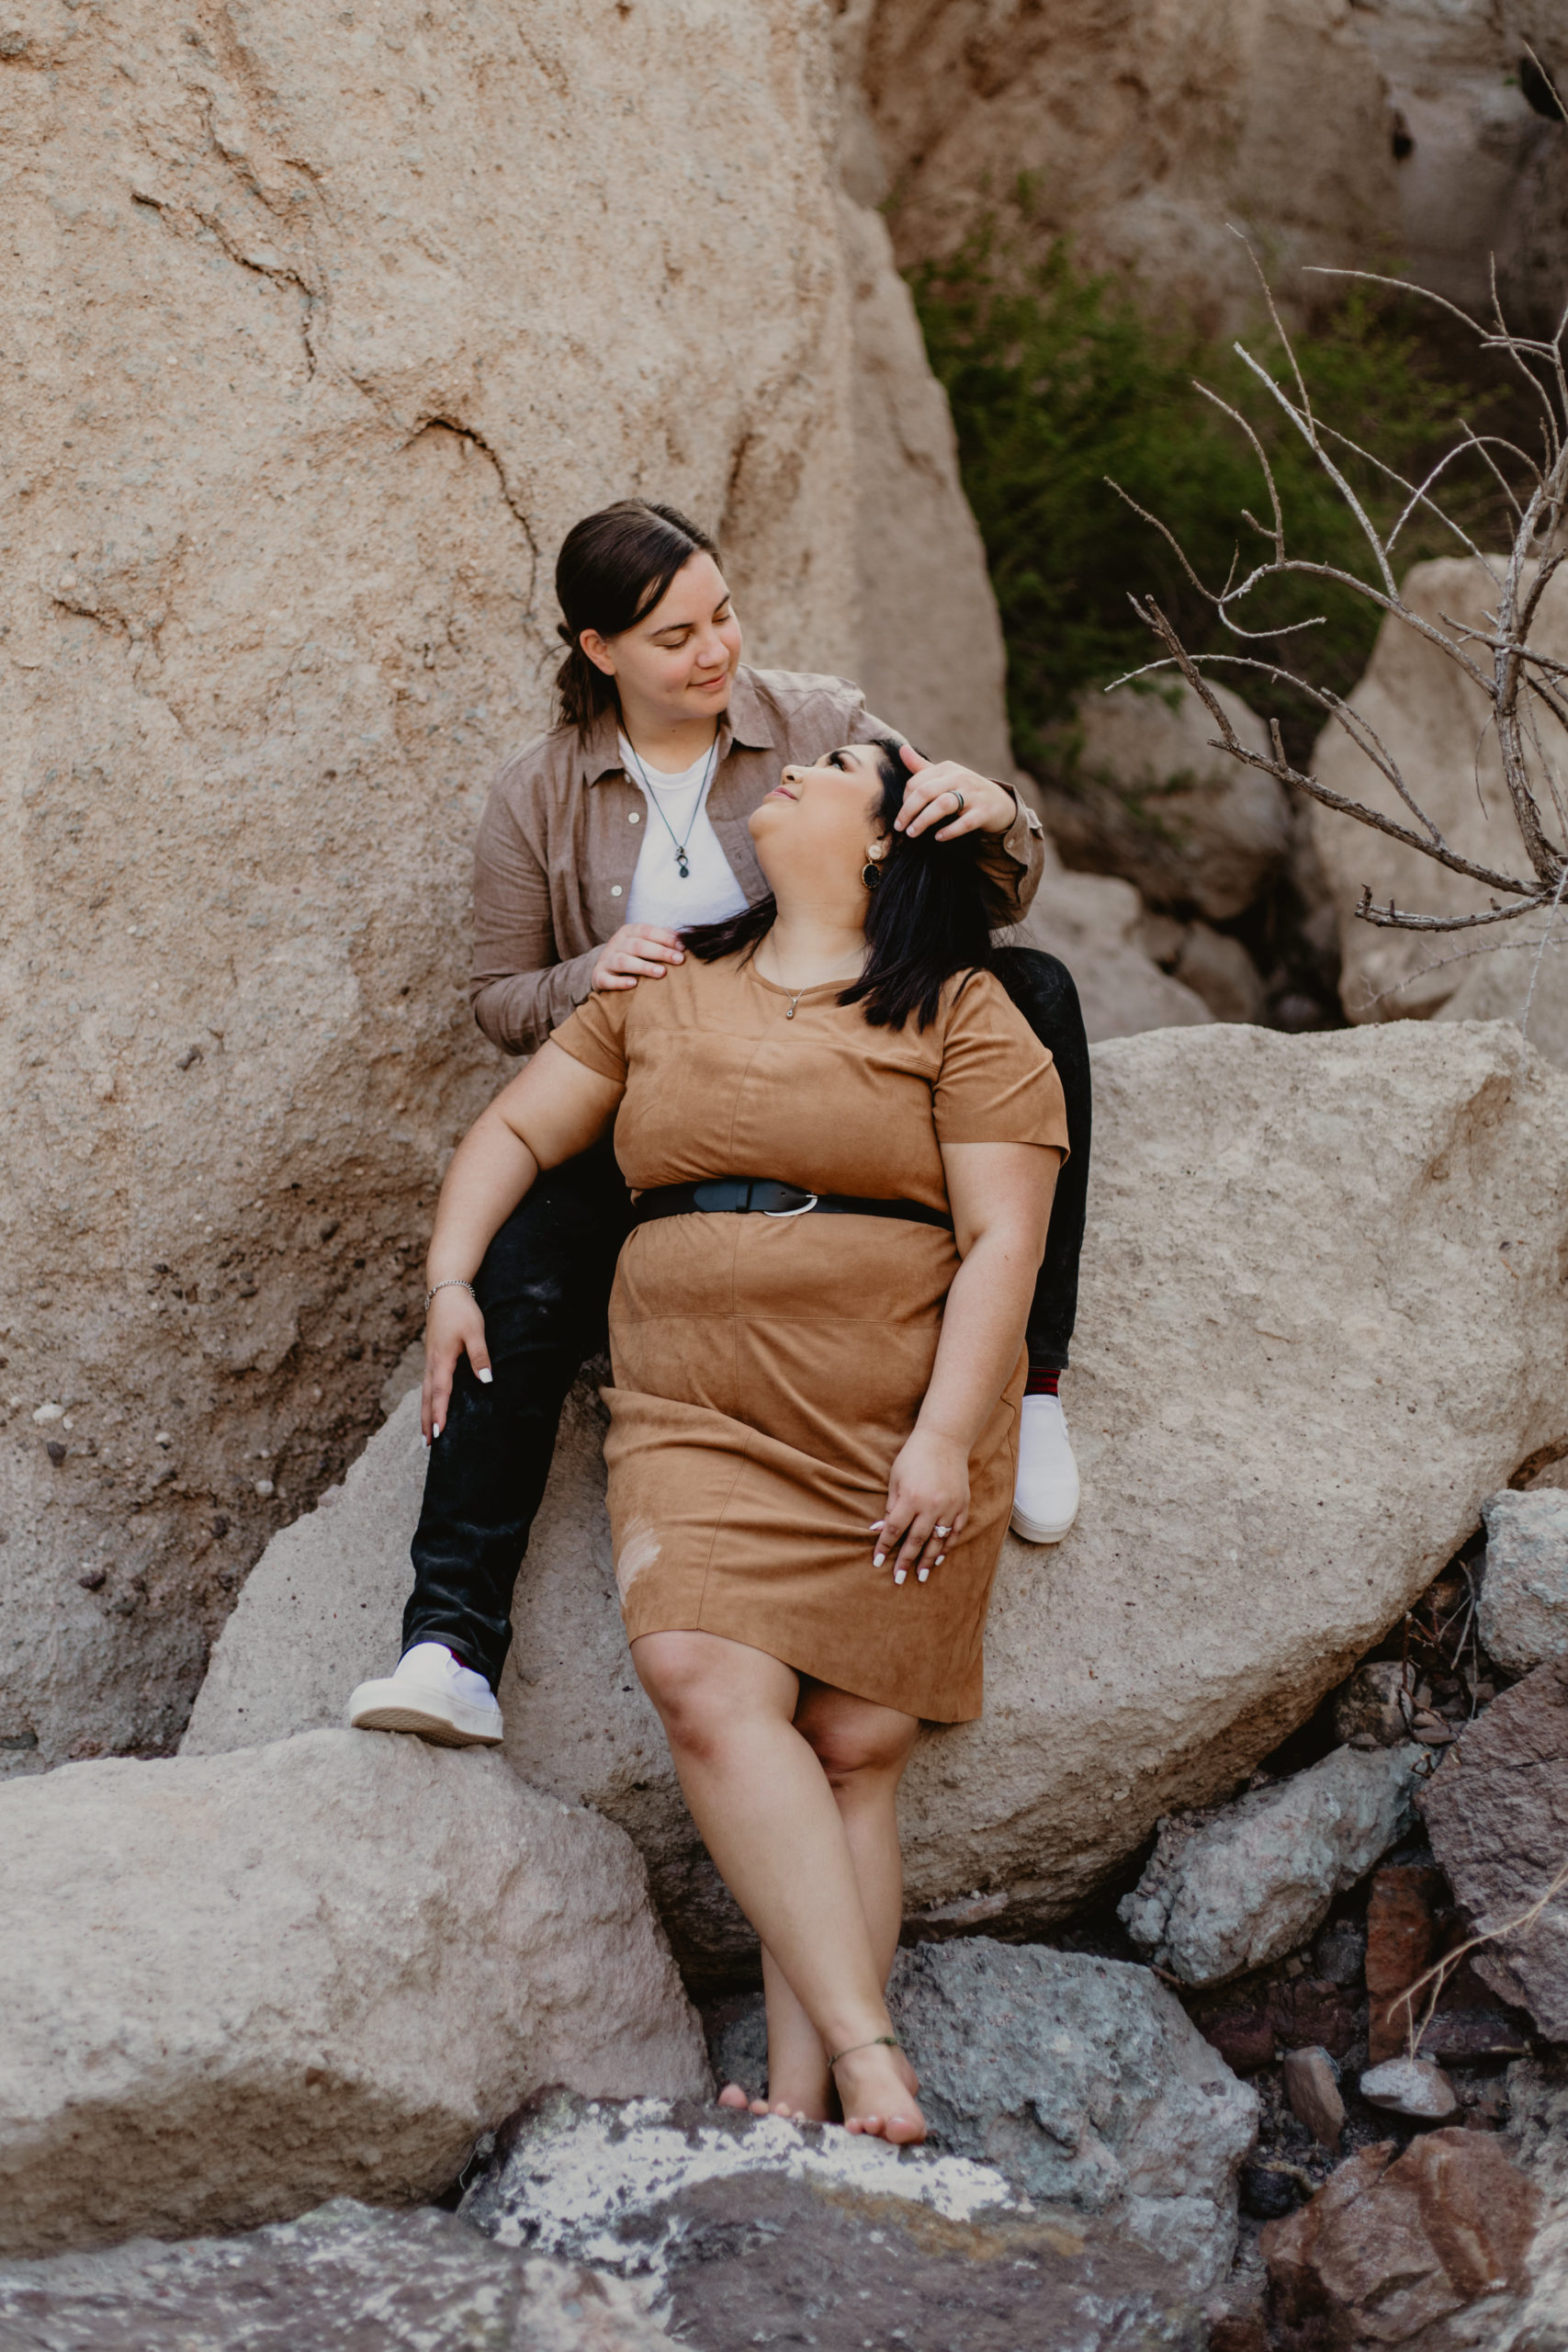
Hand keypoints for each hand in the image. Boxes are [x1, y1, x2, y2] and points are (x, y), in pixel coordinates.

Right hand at [422, 1285, 490, 1443]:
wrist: (445, 1291)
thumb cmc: (461, 1311)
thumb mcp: (475, 1331)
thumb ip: (480, 1356)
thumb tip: (486, 1380)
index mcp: (442, 1359)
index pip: (440, 1392)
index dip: (439, 1413)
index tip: (439, 1433)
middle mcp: (432, 1363)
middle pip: (426, 1397)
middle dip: (427, 1421)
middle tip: (427, 1445)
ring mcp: (429, 1360)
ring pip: (424, 1392)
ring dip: (424, 1413)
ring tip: (425, 1434)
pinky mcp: (431, 1356)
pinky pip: (427, 1383)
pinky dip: (426, 1400)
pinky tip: (429, 1407)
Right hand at [590, 923, 684, 992]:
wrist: (604, 969)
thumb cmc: (633, 955)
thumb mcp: (645, 942)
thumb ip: (662, 938)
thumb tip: (682, 937)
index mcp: (628, 932)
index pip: (647, 931)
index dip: (665, 938)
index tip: (682, 948)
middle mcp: (616, 943)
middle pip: (637, 945)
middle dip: (660, 952)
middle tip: (679, 960)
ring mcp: (606, 960)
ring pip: (623, 961)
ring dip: (643, 966)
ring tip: (661, 973)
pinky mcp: (599, 977)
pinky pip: (607, 980)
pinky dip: (620, 982)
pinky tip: (634, 984)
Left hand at [873, 1429, 968, 1584]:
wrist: (944, 1440)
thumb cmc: (914, 1457)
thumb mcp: (896, 1479)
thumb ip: (890, 1506)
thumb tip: (879, 1530)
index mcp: (911, 1498)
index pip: (894, 1529)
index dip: (885, 1546)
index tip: (878, 1562)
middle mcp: (931, 1506)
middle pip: (916, 1540)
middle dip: (906, 1561)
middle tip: (898, 1579)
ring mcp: (950, 1507)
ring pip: (937, 1540)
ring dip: (928, 1560)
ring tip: (921, 1576)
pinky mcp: (962, 1505)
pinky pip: (955, 1532)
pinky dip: (947, 1546)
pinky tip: (938, 1558)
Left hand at [895, 745, 1015, 840]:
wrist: (1001, 802)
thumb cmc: (966, 789)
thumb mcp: (946, 775)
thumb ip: (922, 766)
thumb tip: (901, 749)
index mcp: (947, 769)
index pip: (917, 781)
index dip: (905, 799)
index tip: (902, 815)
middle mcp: (960, 778)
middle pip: (926, 792)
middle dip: (908, 810)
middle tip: (899, 827)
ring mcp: (973, 795)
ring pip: (943, 805)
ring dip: (924, 820)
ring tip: (912, 833)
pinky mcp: (984, 812)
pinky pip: (965, 822)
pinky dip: (949, 831)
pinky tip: (938, 837)